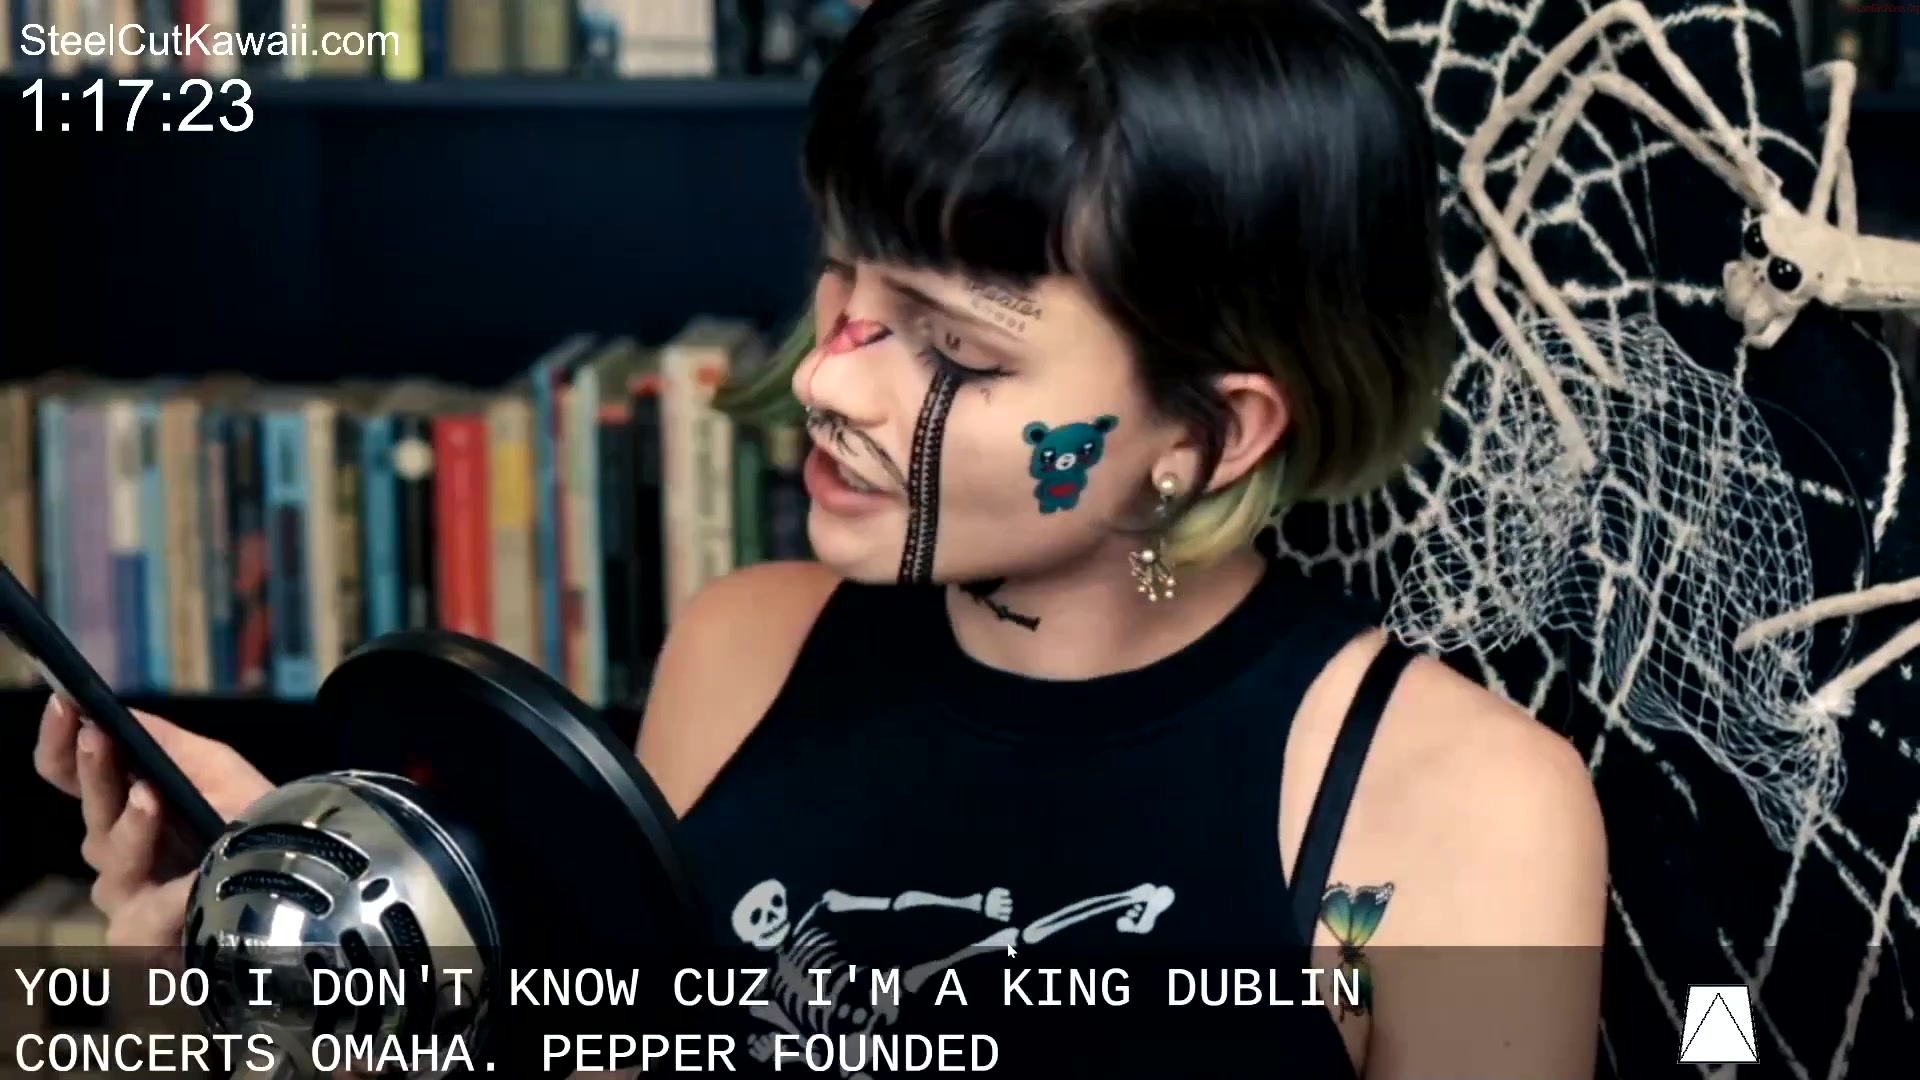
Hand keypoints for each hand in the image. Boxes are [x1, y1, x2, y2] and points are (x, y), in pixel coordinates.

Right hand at [33, 694, 273, 948]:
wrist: (311, 883)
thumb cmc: (264, 826)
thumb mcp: (221, 773)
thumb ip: (168, 744)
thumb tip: (117, 712)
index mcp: (130, 814)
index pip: (73, 783)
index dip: (60, 745)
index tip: (63, 705)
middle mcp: (122, 859)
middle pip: (91, 820)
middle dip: (93, 774)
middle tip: (97, 736)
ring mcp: (132, 904)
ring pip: (111, 869)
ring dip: (132, 831)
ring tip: (151, 799)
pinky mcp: (152, 946)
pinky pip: (144, 920)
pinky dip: (170, 897)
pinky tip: (192, 880)